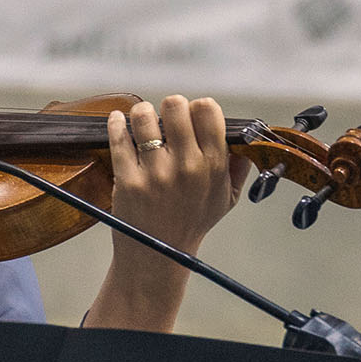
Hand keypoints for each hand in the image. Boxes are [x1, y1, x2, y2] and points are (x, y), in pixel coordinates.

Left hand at [106, 95, 249, 257]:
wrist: (159, 255)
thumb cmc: (191, 224)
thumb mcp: (225, 199)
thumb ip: (237, 168)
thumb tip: (245, 140)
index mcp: (213, 166)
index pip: (207, 110)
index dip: (196, 107)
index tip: (189, 116)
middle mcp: (187, 167)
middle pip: (175, 105)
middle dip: (168, 107)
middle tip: (164, 118)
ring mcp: (156, 174)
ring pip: (144, 117)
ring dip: (141, 113)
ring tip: (142, 120)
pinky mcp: (129, 181)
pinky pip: (119, 139)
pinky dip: (115, 124)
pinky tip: (117, 120)